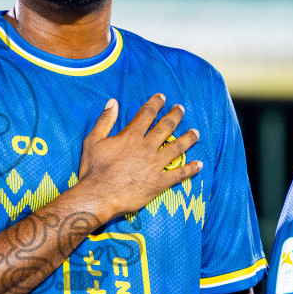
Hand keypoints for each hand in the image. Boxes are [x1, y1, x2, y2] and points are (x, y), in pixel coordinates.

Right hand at [74, 94, 200, 222]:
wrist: (98, 196)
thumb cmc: (92, 170)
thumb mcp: (92, 141)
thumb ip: (104, 120)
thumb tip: (113, 102)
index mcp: (131, 136)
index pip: (147, 114)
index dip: (155, 103)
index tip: (162, 97)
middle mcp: (146, 147)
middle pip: (166, 127)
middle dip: (175, 116)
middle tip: (181, 109)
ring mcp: (155, 165)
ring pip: (177, 148)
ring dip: (188, 139)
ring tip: (195, 133)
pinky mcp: (159, 182)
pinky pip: (179, 174)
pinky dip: (190, 169)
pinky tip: (199, 164)